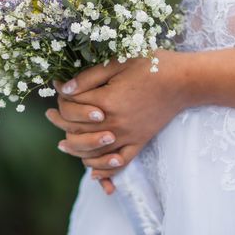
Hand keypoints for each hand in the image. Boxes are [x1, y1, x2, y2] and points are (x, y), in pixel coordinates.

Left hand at [45, 50, 189, 188]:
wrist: (185, 81)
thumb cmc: (152, 66)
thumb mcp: (117, 62)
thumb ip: (89, 77)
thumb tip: (63, 88)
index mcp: (106, 102)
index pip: (71, 107)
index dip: (60, 97)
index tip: (57, 87)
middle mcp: (114, 124)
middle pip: (77, 131)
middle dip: (60, 123)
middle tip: (49, 115)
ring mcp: (128, 137)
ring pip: (93, 152)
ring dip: (74, 149)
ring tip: (62, 143)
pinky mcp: (140, 143)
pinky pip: (118, 163)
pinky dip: (103, 170)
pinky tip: (92, 171)